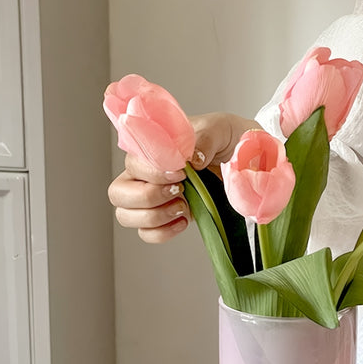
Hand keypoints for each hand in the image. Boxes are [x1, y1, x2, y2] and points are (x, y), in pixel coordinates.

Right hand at [107, 112, 260, 242]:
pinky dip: (162, 232)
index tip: (181, 171)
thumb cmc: (226, 139)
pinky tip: (184, 220)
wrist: (245, 160)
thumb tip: (192, 159)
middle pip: (118, 192)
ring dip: (154, 216)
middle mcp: (145, 174)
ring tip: (183, 207)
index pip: (131, 162)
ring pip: (125, 215)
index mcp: (152, 149)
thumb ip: (205, 138)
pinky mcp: (165, 218)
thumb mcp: (220, 130)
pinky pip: (147, 233)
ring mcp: (153, 199)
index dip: (152, 171)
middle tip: (180, 190)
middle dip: (147, 196)